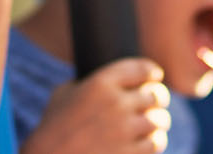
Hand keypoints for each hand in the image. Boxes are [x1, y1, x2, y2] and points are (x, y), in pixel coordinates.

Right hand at [22, 58, 171, 153]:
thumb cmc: (52, 128)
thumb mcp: (63, 94)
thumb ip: (87, 82)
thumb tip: (105, 80)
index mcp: (101, 82)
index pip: (142, 69)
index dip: (152, 72)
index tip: (154, 76)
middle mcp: (116, 103)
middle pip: (156, 95)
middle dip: (157, 98)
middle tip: (156, 102)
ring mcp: (124, 130)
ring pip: (159, 120)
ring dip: (157, 122)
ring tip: (153, 124)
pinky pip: (155, 143)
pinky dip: (154, 142)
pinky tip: (148, 142)